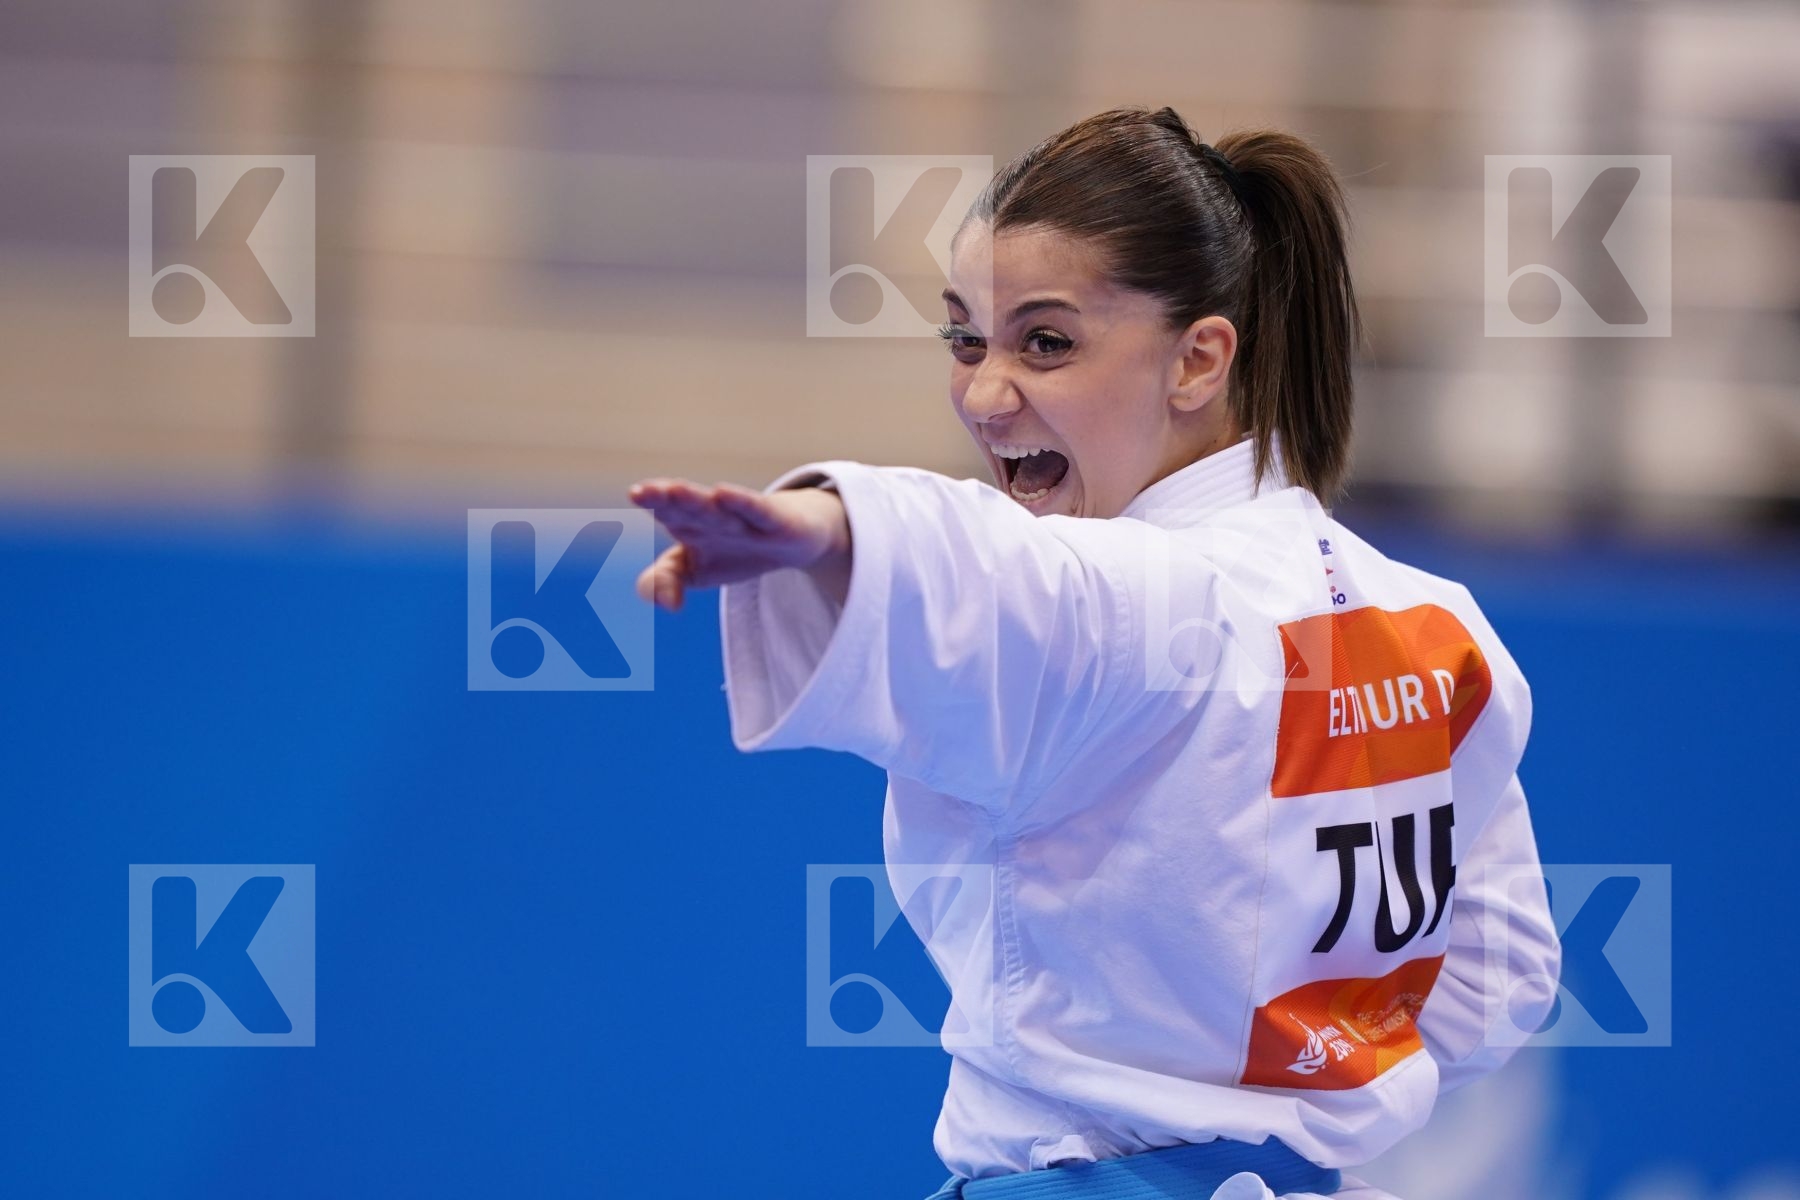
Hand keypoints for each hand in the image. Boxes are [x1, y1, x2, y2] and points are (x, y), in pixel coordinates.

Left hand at [628, 478, 851, 611]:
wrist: (794, 538)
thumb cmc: (736, 549)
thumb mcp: (696, 571)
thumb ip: (666, 581)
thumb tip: (666, 604)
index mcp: (690, 523)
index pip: (668, 512)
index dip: (653, 502)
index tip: (635, 493)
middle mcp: (714, 515)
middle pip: (687, 506)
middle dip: (666, 499)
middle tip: (643, 492)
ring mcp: (745, 517)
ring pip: (717, 508)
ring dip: (696, 499)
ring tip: (675, 490)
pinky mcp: (775, 521)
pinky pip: (756, 511)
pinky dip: (741, 503)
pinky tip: (723, 494)